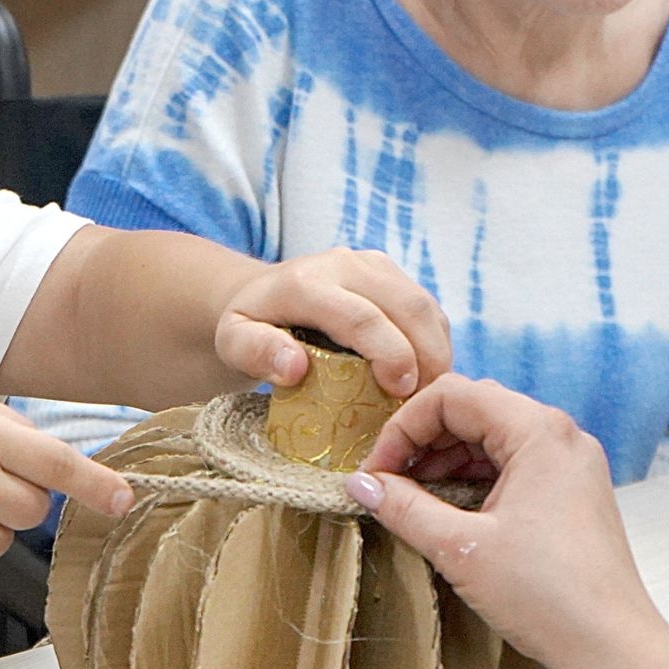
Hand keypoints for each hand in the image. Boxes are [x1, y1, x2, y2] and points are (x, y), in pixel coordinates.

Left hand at [215, 247, 451, 397]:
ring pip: (424, 307)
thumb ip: (256, 352)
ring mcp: (373, 265)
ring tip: (427, 395)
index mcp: (306, 281)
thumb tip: (294, 367)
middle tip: (424, 404)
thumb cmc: (247, 327)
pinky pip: (428, 309)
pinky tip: (425, 377)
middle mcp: (344, 264)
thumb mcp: (232, 344)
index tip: (400, 393)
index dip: (389, 354)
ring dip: (436, 354)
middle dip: (426, 359)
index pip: (361, 317)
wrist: (260, 295)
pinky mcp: (392, 275)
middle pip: (406, 307)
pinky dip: (435, 345)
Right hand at [344, 375, 668, 668]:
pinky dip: (475, 479)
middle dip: (422, 441)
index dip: (402, 428)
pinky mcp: (573, 493)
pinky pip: (514, 465)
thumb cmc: (548, 596)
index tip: (376, 472)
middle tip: (387, 483)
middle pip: (473, 409)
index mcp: (539, 431)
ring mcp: (571, 464)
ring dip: (446, 461)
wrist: (612, 648)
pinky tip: (450, 513)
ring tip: (412, 502)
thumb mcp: (460, 548)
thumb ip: (404, 507)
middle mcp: (561, 436)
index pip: (451, 396)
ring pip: (493, 437)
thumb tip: (360, 484)